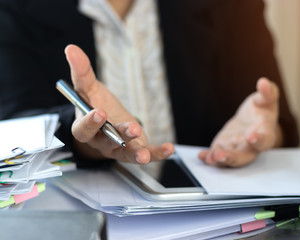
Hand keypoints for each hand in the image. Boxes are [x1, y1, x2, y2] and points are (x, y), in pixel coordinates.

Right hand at [65, 44, 173, 163]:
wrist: (109, 123)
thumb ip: (82, 73)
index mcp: (86, 128)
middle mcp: (101, 142)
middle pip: (108, 142)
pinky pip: (147, 154)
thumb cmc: (97, 105)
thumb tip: (71, 49)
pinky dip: (158, 153)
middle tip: (132, 128)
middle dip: (120, 135)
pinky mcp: (135, 151)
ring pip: (126, 153)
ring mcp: (119, 149)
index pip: (84, 129)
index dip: (90, 123)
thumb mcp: (90, 89)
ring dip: (136, 153)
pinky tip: (169, 148)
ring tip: (145, 154)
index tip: (100, 113)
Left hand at [198, 78, 281, 166]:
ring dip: (220, 161)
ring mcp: (236, 150)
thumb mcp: (266, 99)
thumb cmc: (262, 110)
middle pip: (244, 157)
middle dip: (232, 158)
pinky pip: (216, 156)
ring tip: (210, 158)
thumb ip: (268, 92)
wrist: (252, 121)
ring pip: (230, 160)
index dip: (259, 139)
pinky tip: (202, 156)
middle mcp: (251, 147)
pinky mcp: (223, 149)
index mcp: (265, 134)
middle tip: (221, 155)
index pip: (265, 140)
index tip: (250, 136)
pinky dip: (209, 157)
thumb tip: (264, 82)